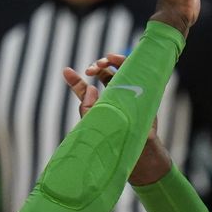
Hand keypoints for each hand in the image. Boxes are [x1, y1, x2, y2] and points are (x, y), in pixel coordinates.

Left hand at [62, 55, 171, 184]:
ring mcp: (131, 93)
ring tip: (106, 60)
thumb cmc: (114, 140)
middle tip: (91, 69)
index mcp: (102, 102)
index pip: (87, 89)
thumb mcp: (94, 123)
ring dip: (116, 60)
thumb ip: (87, 106)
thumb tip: (91, 87)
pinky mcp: (145, 93)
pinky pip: (141, 74)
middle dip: (99, 65)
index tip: (66, 71)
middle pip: (107, 73)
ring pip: (124, 70)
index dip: (76, 80)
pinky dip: (133, 64)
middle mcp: (116, 95)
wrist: (139, 151)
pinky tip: (125, 61)